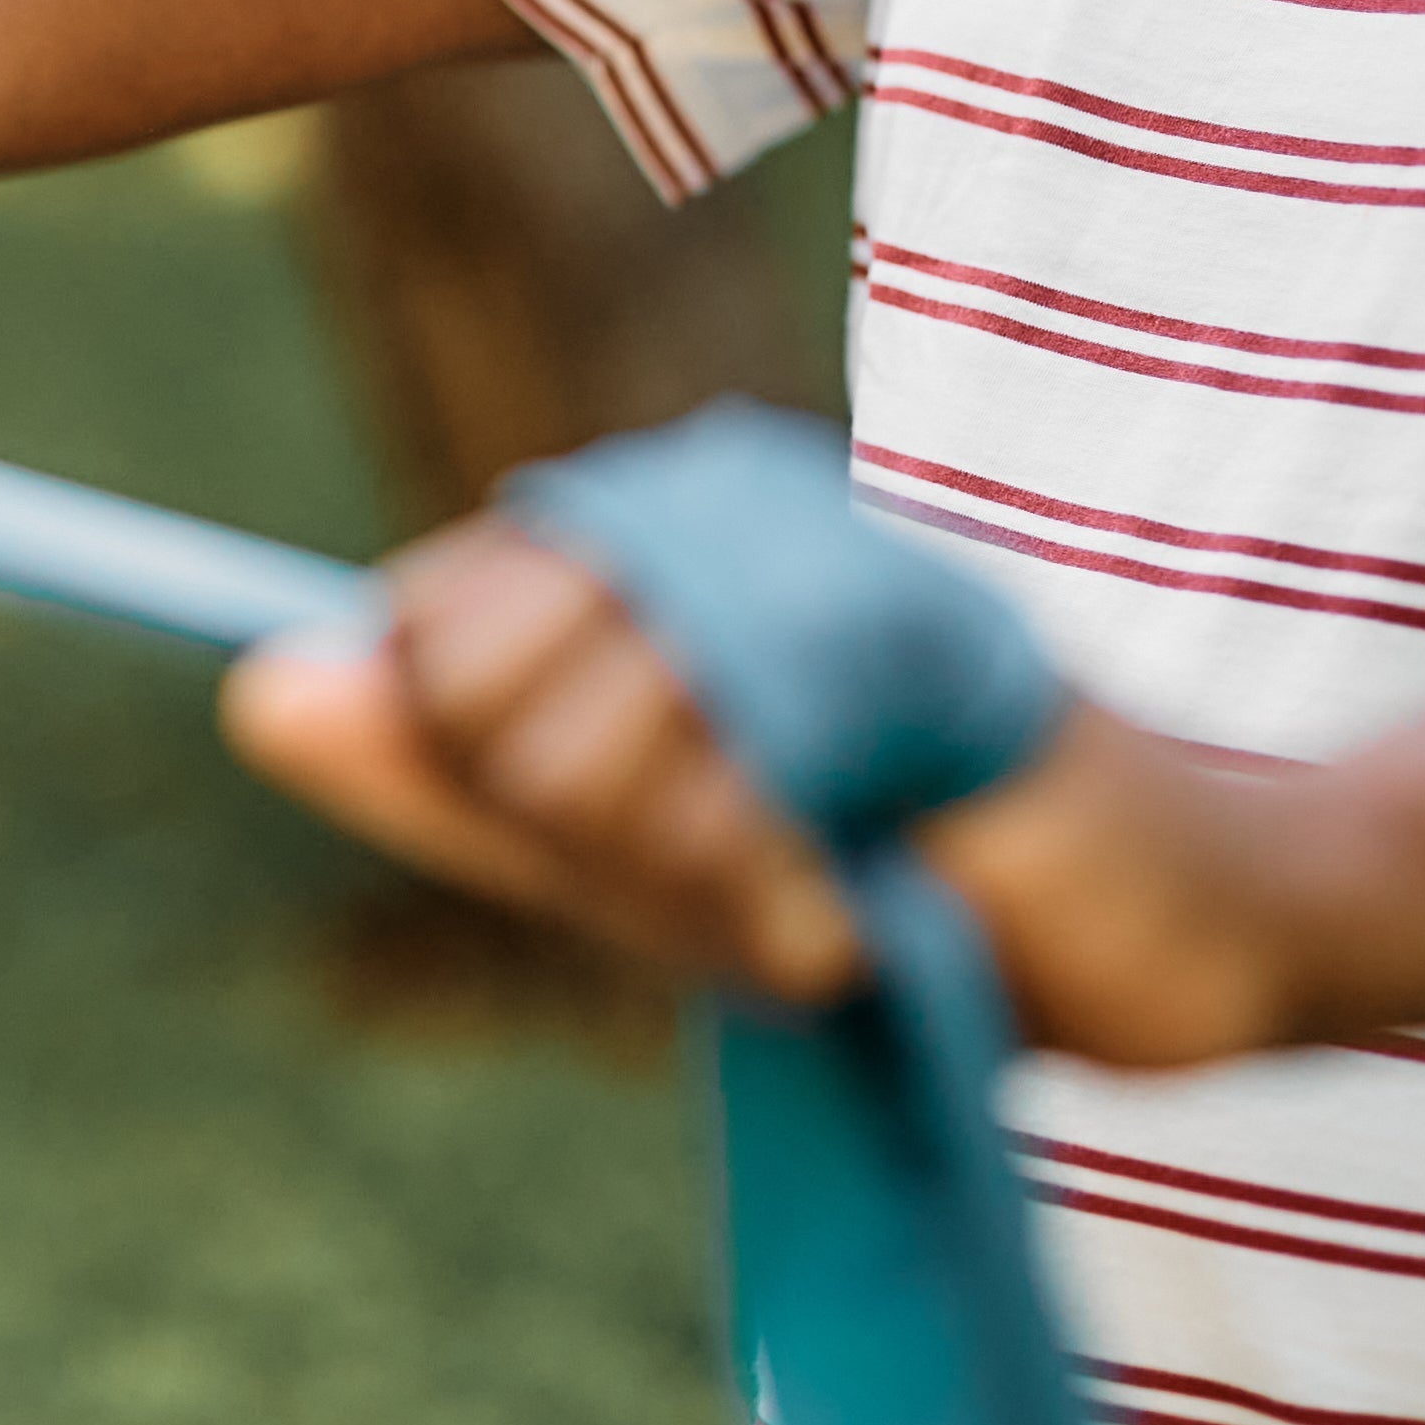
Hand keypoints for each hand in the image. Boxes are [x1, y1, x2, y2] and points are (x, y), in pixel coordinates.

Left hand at [223, 514, 1311, 1065]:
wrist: (1173, 921)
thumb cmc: (893, 884)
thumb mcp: (639, 858)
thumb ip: (444, 773)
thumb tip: (251, 687)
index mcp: (634, 532)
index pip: (427, 639)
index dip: (503, 788)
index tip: (649, 840)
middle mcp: (705, 503)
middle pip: (477, 698)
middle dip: (596, 849)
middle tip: (752, 873)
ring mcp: (804, 552)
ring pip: (586, 762)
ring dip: (701, 892)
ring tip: (831, 885)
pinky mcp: (907, 630)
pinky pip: (730, 804)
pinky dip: (785, 908)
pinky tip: (873, 907)